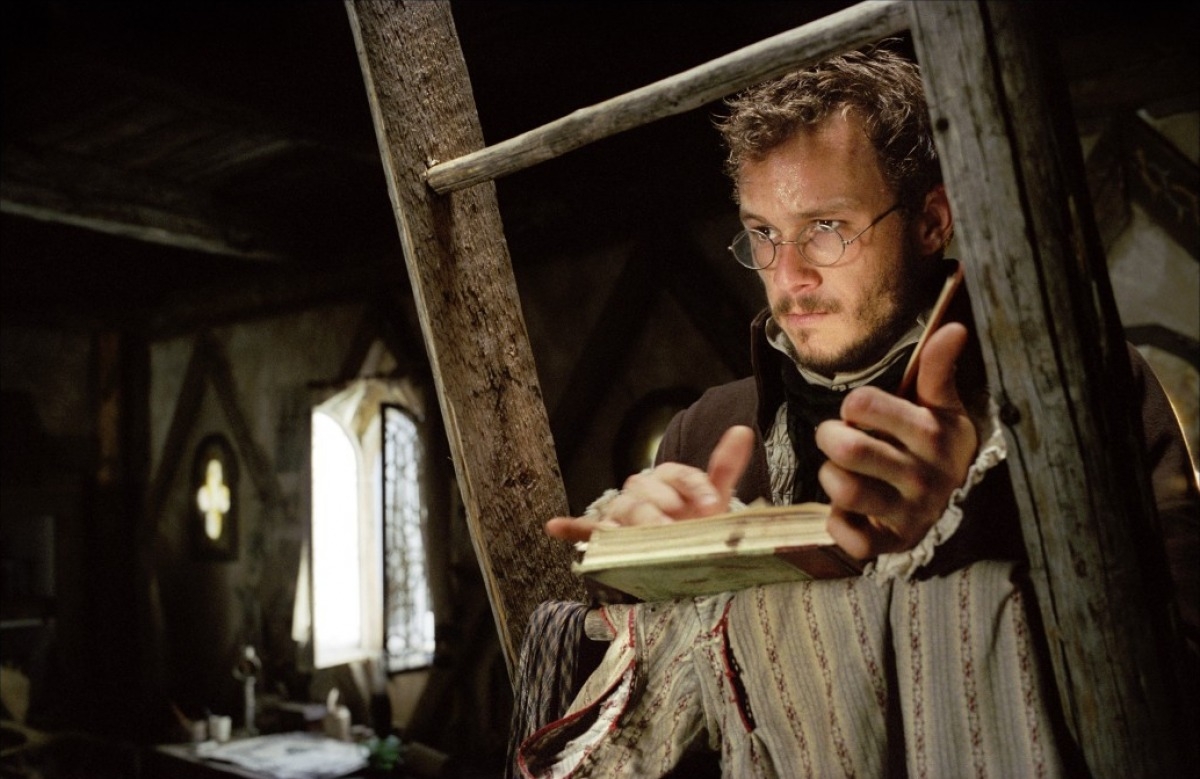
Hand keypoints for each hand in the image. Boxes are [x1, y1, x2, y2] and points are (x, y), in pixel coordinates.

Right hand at [545, 425, 754, 541]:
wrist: (678, 547)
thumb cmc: (693, 522)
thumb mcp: (712, 498)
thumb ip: (725, 466)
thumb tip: (743, 430)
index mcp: (667, 478)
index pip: (678, 474)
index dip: (696, 489)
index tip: (713, 507)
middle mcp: (641, 491)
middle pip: (645, 493)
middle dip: (661, 509)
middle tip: (675, 525)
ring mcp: (622, 512)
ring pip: (621, 512)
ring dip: (631, 523)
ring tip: (644, 536)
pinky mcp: (606, 533)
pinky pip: (585, 529)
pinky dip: (571, 528)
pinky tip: (556, 527)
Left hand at [815, 323, 977, 558]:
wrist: (955, 504)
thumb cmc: (935, 445)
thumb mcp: (940, 407)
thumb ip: (937, 370)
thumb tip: (953, 328)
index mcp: (934, 435)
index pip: (864, 404)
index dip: (854, 406)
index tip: (862, 413)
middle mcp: (924, 477)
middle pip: (847, 447)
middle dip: (830, 436)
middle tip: (837, 438)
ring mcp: (908, 514)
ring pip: (843, 489)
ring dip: (830, 477)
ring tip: (842, 472)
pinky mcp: (890, 545)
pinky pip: (848, 535)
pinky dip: (838, 522)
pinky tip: (849, 510)